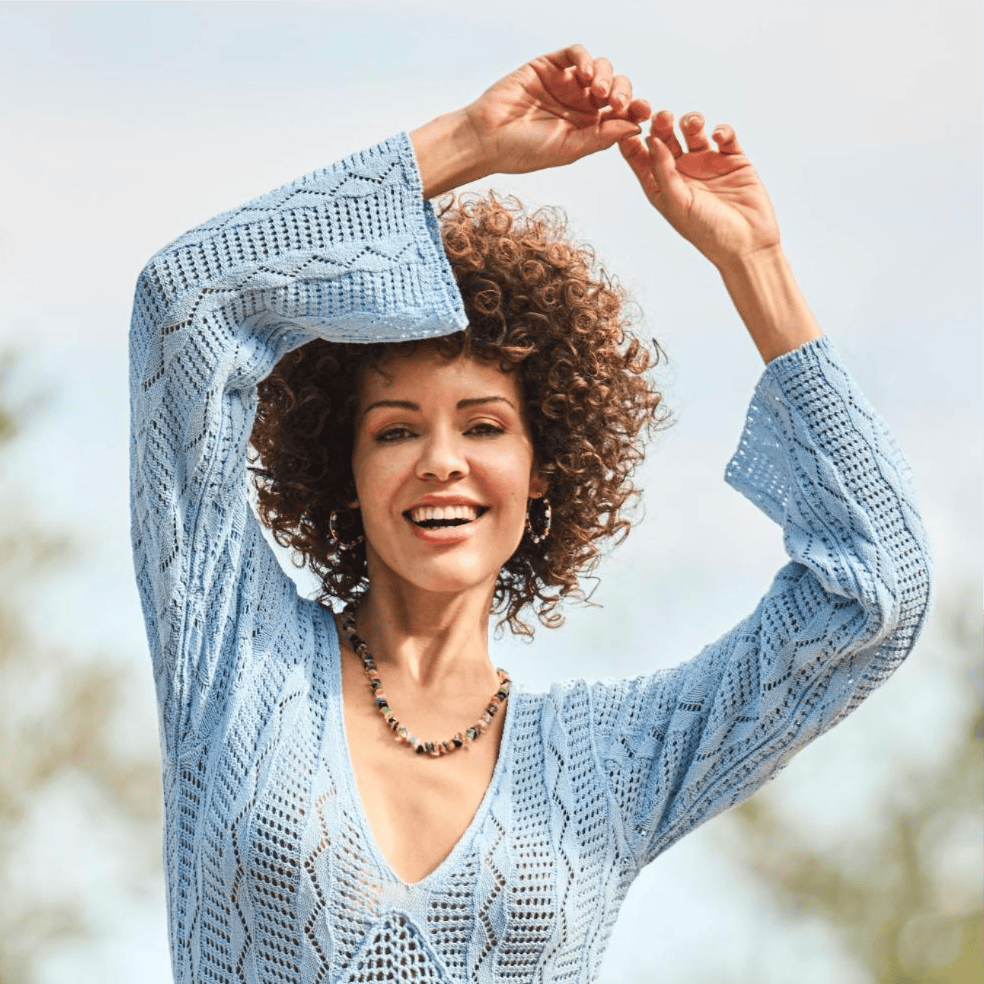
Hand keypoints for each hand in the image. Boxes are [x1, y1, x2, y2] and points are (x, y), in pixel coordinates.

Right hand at [463, 44, 650, 174]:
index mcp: (589, 127)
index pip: (621, 113)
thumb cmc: (523, 152)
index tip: (643, 111)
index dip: (636, 108)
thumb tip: (636, 127)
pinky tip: (584, 74)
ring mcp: (566, 83)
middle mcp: (580, 103)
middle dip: (623, 92)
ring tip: (597, 91)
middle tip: (615, 103)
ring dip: (606, 76)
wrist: (487, 138)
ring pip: (601, 68)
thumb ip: (601, 138)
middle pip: (616, 87)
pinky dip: (585, 58)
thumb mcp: (568, 149)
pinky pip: (576, 53)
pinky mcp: (549, 65)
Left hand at [619, 111, 780, 269]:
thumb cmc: (707, 232)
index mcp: (661, 185)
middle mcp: (681, 171)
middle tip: (661, 115)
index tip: (627, 121)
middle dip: (661, 123)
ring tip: (692, 124)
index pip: (640, 156)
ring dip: (690, 121)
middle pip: (665, 137)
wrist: (747, 244)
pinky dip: (721, 130)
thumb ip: (662, 171)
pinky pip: (724, 135)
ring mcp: (707, 163)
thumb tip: (650, 139)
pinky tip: (718, 137)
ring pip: (693, 131)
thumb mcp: (678, 203)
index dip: (631, 137)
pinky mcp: (733, 159)